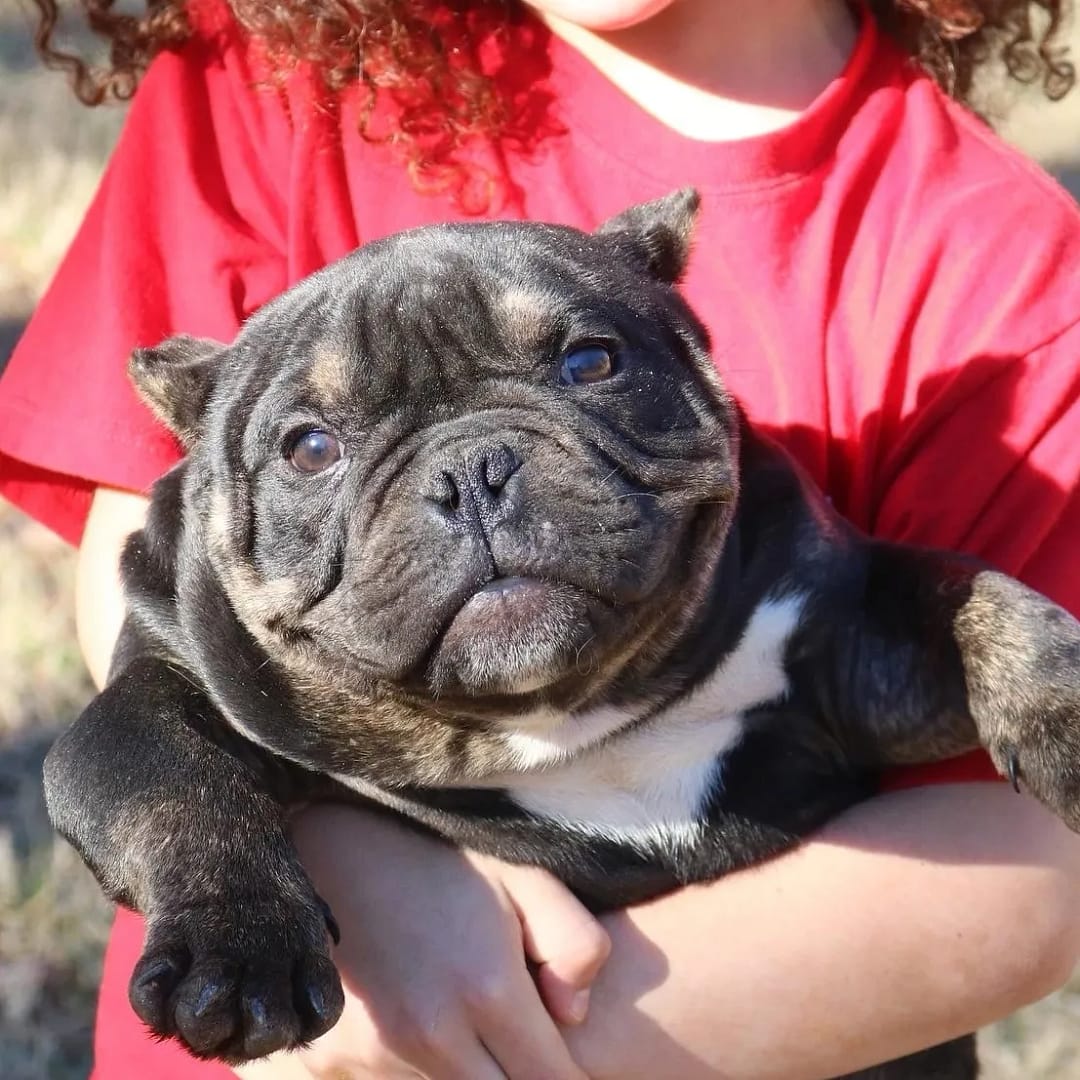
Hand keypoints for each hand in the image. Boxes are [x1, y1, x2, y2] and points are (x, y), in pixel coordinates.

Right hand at [241, 805, 608, 1078]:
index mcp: (487, 989)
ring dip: (464, 1072)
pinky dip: (410, 1070)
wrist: (328, 841)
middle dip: (515, 1075)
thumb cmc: (435, 850)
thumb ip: (574, 944)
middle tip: (516, 1038)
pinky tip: (414, 1019)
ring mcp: (373, 1054)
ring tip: (462, 1018)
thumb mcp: (524, 871)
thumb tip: (577, 1015)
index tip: (561, 1052)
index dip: (565, 1074)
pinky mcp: (329, 1060)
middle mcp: (430, 1035)